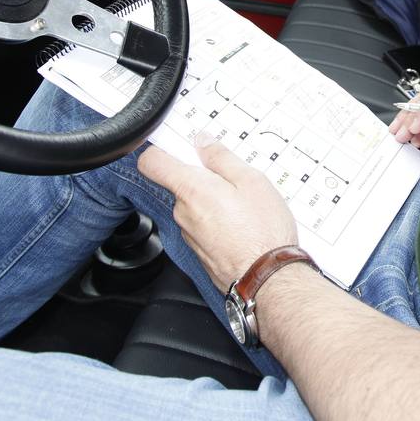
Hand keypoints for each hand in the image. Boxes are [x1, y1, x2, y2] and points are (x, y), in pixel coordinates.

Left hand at [138, 139, 297, 291]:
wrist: (268, 279)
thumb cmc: (263, 231)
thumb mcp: (251, 180)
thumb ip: (221, 157)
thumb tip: (203, 141)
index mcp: (191, 190)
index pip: (152, 162)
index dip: (161, 149)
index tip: (179, 144)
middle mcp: (183, 213)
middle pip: (178, 184)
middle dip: (202, 177)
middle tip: (231, 178)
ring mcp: (189, 234)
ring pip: (193, 206)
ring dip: (212, 200)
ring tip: (242, 205)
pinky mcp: (199, 251)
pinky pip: (202, 226)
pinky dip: (217, 220)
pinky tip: (240, 224)